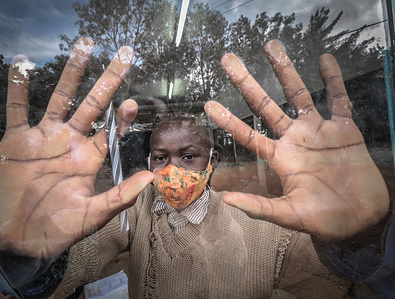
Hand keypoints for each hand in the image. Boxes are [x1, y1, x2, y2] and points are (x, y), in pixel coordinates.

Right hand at [0, 38, 153, 257]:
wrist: (18, 240)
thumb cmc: (57, 231)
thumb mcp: (92, 215)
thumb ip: (120, 196)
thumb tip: (151, 178)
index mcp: (88, 159)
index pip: (111, 131)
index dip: (124, 117)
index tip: (134, 101)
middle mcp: (69, 143)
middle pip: (92, 104)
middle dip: (108, 80)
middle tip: (125, 55)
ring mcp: (44, 139)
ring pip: (60, 98)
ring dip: (71, 73)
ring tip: (85, 46)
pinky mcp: (16, 141)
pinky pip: (17, 110)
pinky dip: (17, 89)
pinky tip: (20, 66)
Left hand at [205, 40, 388, 240]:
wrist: (362, 219)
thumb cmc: (325, 221)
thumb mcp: (290, 216)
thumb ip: (260, 208)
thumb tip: (226, 200)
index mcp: (279, 159)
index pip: (248, 135)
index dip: (228, 120)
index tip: (208, 104)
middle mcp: (295, 140)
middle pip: (265, 106)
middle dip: (246, 83)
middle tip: (228, 60)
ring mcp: (319, 132)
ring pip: (299, 95)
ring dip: (285, 71)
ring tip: (270, 46)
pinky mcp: (346, 130)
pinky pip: (339, 99)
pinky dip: (333, 80)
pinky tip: (324, 60)